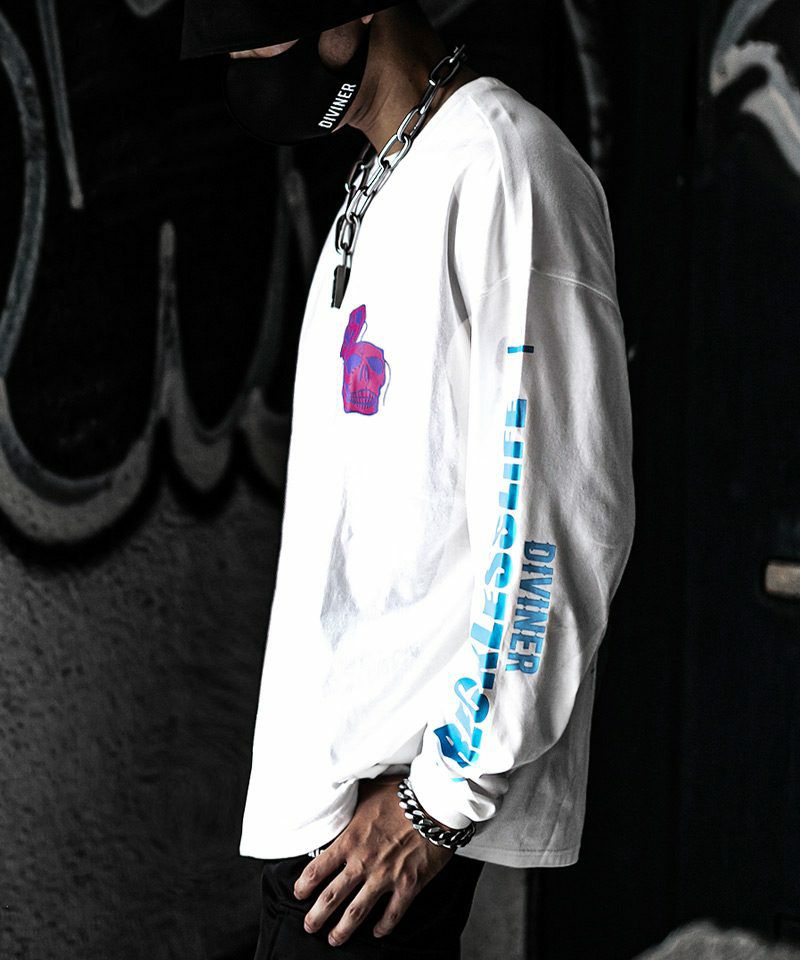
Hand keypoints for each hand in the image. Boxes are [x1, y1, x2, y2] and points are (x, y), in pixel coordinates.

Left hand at [293, 775, 454, 945]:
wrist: (435, 802)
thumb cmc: (401, 794)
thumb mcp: (367, 790)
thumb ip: (349, 800)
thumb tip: (334, 793)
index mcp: (349, 840)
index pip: (317, 868)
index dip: (304, 885)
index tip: (299, 893)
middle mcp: (363, 862)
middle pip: (331, 898)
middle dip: (317, 916)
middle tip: (310, 926)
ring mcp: (385, 876)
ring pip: (356, 912)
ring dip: (342, 930)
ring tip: (334, 939)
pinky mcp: (408, 885)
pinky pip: (392, 914)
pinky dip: (383, 927)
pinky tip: (377, 932)